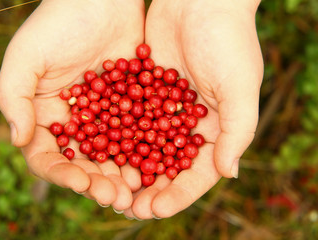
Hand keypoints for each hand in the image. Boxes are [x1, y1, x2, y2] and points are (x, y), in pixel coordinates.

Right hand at [0, 0, 144, 209]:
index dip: (62, 174)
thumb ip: (15, 99)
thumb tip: (19, 140)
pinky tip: (155, 163)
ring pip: (112, 155)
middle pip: (83, 163)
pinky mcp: (129, 108)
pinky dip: (143, 151)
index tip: (80, 183)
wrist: (102, 0)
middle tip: (115, 197)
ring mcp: (103, 117)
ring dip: (122, 174)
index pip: (47, 157)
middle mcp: (75, 123)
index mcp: (45, 117)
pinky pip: (136, 134)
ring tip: (136, 188)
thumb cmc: (58, 24)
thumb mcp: (27, 58)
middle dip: (97, 182)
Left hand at [123, 0, 263, 218]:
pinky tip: (97, 151)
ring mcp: (163, 108)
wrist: (199, 0)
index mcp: (215, 128)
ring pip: (144, 146)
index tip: (154, 211)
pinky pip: (128, 118)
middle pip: (166, 166)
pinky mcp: (144, 91)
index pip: (197, 173)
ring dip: (127, 168)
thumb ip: (237, 132)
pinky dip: (115, 135)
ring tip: (107, 186)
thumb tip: (229, 174)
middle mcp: (188, 123)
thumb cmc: (227, 40)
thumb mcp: (240, 86)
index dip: (177, 195)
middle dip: (148, 188)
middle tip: (126, 206)